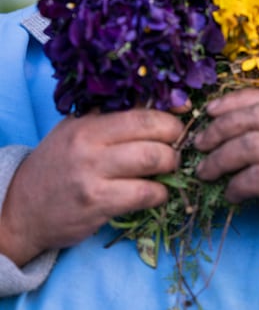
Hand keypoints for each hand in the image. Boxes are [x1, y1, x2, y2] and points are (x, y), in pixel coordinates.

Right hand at [0, 106, 183, 266]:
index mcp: (88, 122)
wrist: (24, 208)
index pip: (139, 109)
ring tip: (170, 167)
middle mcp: (89, 144)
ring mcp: (92, 175)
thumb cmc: (58, 163)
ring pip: (151, 160)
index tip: (183, 115)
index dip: (169, 112)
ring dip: (171, 164)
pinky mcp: (96, 204)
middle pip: (150, 130)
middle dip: (175, 137)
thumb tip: (159, 103)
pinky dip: (160, 193)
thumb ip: (110, 117)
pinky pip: (143, 194)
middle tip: (178, 144)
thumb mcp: (77, 130)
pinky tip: (158, 193)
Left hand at [195, 89, 258, 274]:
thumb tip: (229, 125)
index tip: (209, 111)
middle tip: (199, 144)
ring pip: (252, 146)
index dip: (234, 102)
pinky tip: (231, 194)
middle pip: (257, 118)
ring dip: (221, 159)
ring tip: (206, 171)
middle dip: (221, 129)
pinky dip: (238, 184)